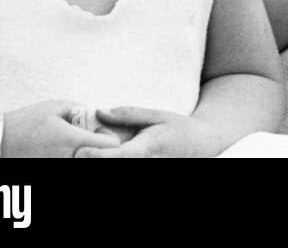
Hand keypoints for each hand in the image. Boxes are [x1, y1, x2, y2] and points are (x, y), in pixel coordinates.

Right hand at [1, 100, 122, 157]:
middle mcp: (70, 159)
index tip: (98, 132)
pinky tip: (58, 153)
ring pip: (84, 162)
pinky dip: (70, 158)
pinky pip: (69, 164)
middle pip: (99, 158)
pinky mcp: (50, 171)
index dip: (109, 138)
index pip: (111, 146)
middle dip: (97, 149)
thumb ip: (79, 109)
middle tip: (85, 140)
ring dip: (83, 155)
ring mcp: (59, 167)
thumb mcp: (56, 106)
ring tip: (69, 146)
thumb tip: (92, 114)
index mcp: (74, 141)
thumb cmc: (26, 122)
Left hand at [74, 107, 222, 157]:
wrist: (206, 148)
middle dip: (94, 159)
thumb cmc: (180, 130)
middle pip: (108, 166)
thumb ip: (127, 115)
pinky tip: (115, 155)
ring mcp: (147, 171)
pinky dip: (115, 161)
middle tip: (88, 150)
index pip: (113, 158)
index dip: (93, 155)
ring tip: (103, 152)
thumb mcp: (157, 115)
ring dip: (103, 160)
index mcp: (144, 151)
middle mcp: (144, 166)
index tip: (81, 150)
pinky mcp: (146, 175)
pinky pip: (123, 167)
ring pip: (113, 168)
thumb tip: (99, 111)